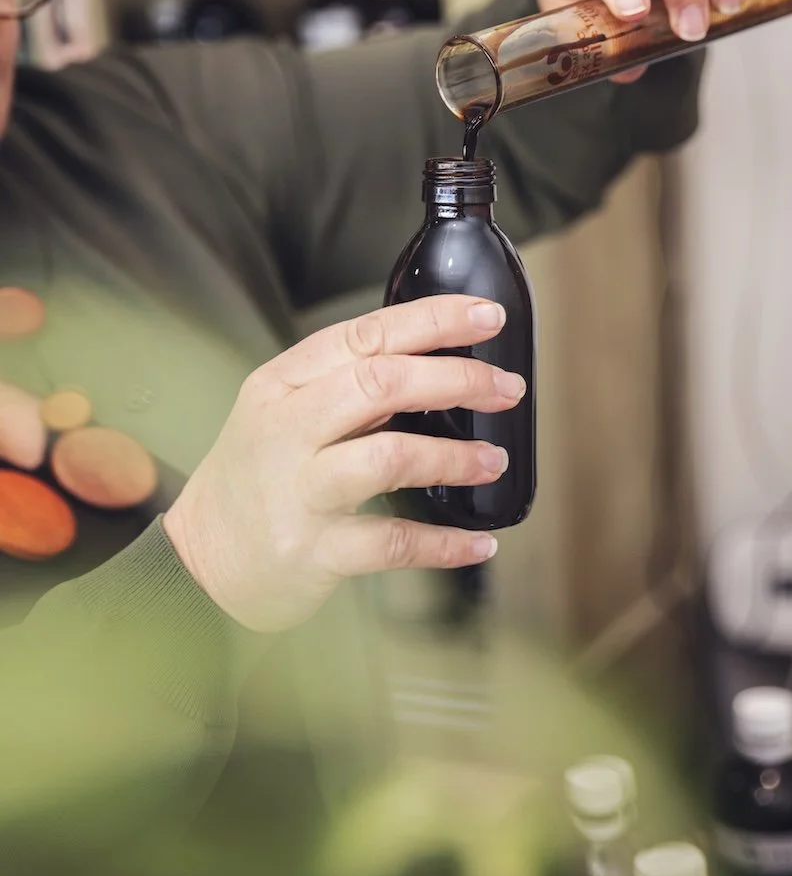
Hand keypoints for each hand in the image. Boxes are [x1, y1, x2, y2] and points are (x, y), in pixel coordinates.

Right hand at [164, 297, 523, 633]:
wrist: (202, 558)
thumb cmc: (257, 476)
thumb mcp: (281, 412)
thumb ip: (344, 385)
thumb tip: (438, 367)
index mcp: (282, 385)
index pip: (364, 335)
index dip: (434, 321)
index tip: (487, 318)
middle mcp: (286, 431)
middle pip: (382, 385)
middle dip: (457, 380)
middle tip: (505, 388)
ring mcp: (298, 492)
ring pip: (390, 458)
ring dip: (455, 457)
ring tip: (494, 460)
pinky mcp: (313, 551)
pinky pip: (392, 542)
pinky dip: (445, 543)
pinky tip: (478, 542)